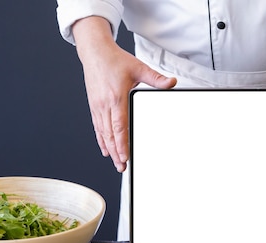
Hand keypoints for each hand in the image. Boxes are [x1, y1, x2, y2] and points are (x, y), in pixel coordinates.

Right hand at [73, 17, 176, 171]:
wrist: (95, 52)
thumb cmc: (115, 60)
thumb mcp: (138, 68)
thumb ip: (156, 78)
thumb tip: (171, 82)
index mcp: (116, 97)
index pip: (119, 126)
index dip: (121, 143)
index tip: (125, 156)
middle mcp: (105, 104)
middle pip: (110, 135)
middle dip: (117, 153)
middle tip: (123, 167)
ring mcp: (98, 106)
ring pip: (103, 133)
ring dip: (109, 150)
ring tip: (116, 163)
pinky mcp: (94, 106)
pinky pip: (97, 127)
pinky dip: (102, 140)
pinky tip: (106, 149)